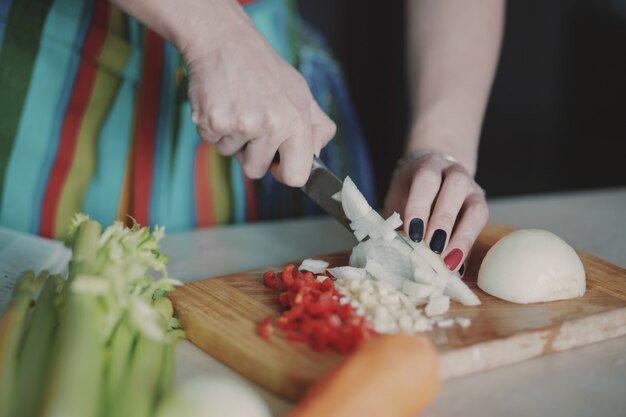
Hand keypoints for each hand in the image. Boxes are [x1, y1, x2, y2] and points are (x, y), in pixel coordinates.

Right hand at [180, 3, 335, 185]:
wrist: (224, 40)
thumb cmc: (262, 67)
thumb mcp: (300, 90)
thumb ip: (316, 125)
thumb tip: (317, 154)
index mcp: (297, 120)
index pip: (297, 175)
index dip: (285, 173)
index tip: (277, 163)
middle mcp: (272, 124)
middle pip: (256, 171)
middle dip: (250, 154)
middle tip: (249, 123)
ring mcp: (242, 125)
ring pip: (231, 156)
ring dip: (230, 138)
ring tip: (235, 106)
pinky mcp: (215, 122)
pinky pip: (211, 143)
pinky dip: (212, 127)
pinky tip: (220, 103)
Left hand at [384, 152, 488, 272]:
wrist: (433, 177)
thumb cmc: (410, 192)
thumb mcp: (399, 200)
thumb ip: (398, 221)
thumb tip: (396, 252)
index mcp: (428, 165)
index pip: (426, 180)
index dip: (419, 206)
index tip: (413, 232)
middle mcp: (454, 172)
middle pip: (455, 187)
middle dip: (443, 220)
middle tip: (432, 246)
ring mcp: (472, 189)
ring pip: (476, 207)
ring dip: (462, 236)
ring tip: (448, 260)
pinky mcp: (481, 207)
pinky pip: (481, 227)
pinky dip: (467, 247)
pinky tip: (456, 265)